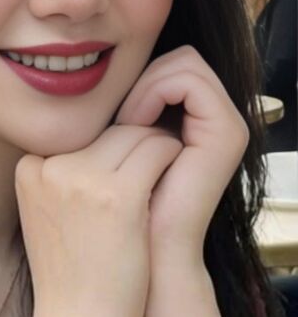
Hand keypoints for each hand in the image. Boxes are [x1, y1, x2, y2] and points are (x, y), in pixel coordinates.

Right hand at [16, 125, 182, 316]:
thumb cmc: (71, 277)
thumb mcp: (47, 217)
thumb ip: (62, 177)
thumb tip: (101, 139)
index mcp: (29, 169)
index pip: (82, 135)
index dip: (109, 157)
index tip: (116, 190)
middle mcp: (50, 167)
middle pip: (111, 130)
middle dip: (136, 151)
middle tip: (148, 187)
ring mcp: (83, 179)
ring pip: (138, 134)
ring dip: (159, 154)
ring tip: (158, 192)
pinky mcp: (120, 195)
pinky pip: (160, 150)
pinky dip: (174, 161)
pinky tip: (173, 188)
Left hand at [115, 45, 248, 264]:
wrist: (148, 258)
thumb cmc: (123, 213)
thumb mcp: (116, 155)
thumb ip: (120, 119)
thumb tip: (88, 74)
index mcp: (195, 123)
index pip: (170, 65)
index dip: (136, 80)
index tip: (109, 118)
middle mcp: (216, 121)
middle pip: (179, 58)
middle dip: (142, 80)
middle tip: (117, 119)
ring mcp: (227, 125)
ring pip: (184, 63)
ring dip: (145, 87)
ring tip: (124, 124)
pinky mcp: (227, 132)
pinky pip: (187, 81)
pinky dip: (154, 93)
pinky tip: (133, 124)